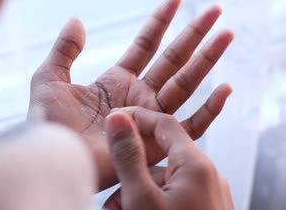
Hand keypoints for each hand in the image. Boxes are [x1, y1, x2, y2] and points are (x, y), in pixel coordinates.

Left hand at [29, 0, 233, 188]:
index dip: (160, 22)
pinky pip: (191, 126)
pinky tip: (225, 88)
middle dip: (193, 35)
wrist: (54, 156)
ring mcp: (149, 118)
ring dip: (207, 59)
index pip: (145, 45)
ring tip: (225, 34)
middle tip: (215, 11)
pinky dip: (210, 110)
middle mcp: (137, 97)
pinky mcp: (156, 142)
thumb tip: (76, 20)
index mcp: (116, 81)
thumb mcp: (50, 77)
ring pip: (186, 84)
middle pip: (172, 60)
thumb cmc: (47, 122)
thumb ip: (65, 49)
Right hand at [102, 108, 233, 209]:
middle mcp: (207, 176)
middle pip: (158, 160)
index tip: (111, 122)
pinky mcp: (207, 209)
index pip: (163, 122)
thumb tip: (117, 118)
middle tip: (109, 201)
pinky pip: (173, 197)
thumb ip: (128, 156)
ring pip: (163, 183)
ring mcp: (209, 195)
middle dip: (128, 175)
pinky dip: (152, 204)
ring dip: (136, 195)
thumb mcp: (142, 198)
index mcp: (196, 165)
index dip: (134, 118)